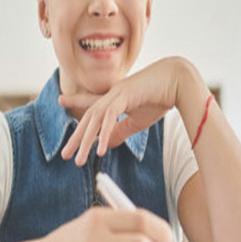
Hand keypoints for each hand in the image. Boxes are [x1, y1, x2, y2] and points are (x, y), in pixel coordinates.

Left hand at [60, 58, 184, 165]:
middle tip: (64, 155)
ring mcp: (117, 93)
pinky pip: (109, 118)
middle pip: (88, 117)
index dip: (76, 102)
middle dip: (76, 137)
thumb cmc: (162, 97)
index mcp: (116, 97)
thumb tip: (105, 145)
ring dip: (85, 141)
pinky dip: (103, 134)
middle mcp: (112, 94)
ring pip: (94, 119)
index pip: (92, 102)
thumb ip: (120, 131)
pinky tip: (99, 150)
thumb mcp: (137, 120)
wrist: (180, 81)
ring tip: (77, 160)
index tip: (60, 100)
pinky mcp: (125, 96)